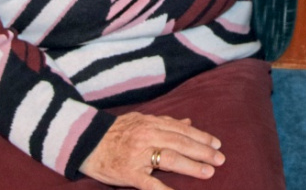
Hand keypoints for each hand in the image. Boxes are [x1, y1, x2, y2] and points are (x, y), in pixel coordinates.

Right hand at [79, 111, 223, 189]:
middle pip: (180, 143)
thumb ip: (164, 122)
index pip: (181, 130)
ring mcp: (137, 155)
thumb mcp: (141, 121)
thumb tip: (188, 122)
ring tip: (208, 171)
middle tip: (220, 159)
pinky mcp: (128, 173)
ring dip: (191, 166)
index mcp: (150, 124)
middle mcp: (146, 137)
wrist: (85, 142)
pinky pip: (149, 183)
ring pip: (169, 159)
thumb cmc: (116, 132)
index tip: (217, 144)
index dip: (201, 137)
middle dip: (202, 151)